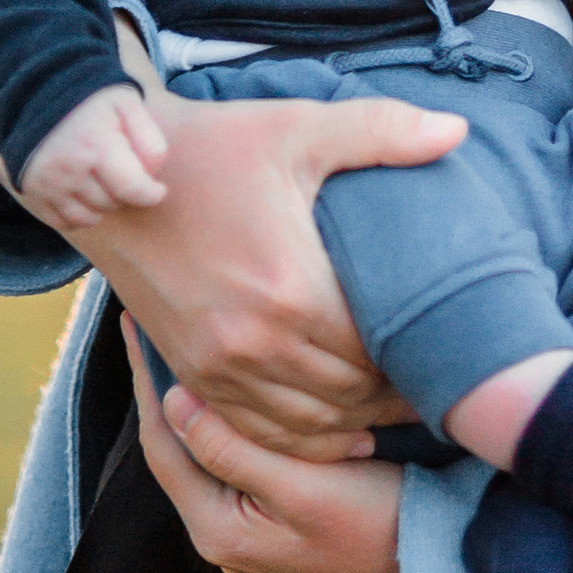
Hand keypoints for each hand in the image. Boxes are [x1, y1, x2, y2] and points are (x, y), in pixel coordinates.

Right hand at [20, 82, 169, 227]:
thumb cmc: (92, 102)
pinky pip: (67, 223)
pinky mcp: (33, 195)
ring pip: (91, 217)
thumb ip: (149, 136)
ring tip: (99, 176)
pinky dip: (79, 213)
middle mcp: (70, 168)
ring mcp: (48, 184)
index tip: (158, 190)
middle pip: (113, 203)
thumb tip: (153, 175)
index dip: (151, 194)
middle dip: (123, 191)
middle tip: (120, 168)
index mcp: (97, 144)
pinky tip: (81, 189)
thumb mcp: (127, 104)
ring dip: (102, 203)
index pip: (132, 188)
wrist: (40, 97)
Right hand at [79, 90, 464, 461]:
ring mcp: (218, 368)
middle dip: (394, 391)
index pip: (375, 349)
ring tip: (397, 408)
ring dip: (356, 423)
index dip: (416, 354)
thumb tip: (457, 131)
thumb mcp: (299, 129)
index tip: (447, 347)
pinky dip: (304, 442)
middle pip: (348, 394)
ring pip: (308, 426)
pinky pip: (258, 432)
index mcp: (291, 289)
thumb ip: (383, 132)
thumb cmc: (213, 147)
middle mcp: (256, 343)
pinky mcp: (193, 375)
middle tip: (434, 382)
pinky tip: (339, 435)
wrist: (116, 177)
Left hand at [129, 321, 406, 572]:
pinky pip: (237, 467)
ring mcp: (249, 537)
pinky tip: (239, 394)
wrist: (434, 568)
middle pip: (181, 453)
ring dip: (199, 407)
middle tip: (159, 328)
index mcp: (218, 531)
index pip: (164, 446)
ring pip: (209, 458)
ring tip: (188, 349)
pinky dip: (230, 427)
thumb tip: (174, 401)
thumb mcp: (303, 483)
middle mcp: (223, 539)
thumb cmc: (375, 524)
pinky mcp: (275, 526)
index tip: (134, 329)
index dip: (146, 384)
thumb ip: (233, 448)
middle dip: (166, 391)